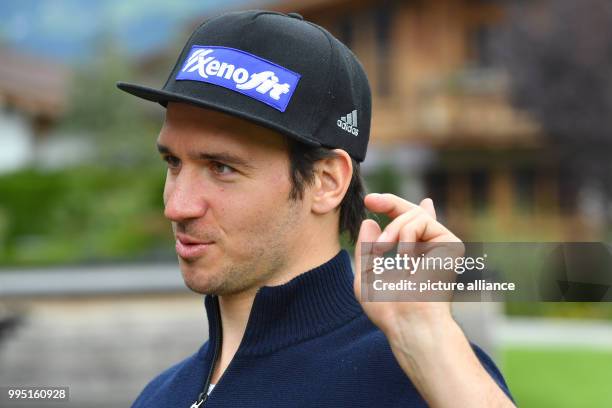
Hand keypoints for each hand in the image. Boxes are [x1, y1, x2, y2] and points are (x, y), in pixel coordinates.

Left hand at [353, 193, 462, 337]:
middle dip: (390, 202)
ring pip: (414, 214)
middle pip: (413, 212)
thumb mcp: (365, 275)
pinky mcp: (452, 244)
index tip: (370, 202)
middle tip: (370, 200)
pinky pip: (422, 221)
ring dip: (392, 228)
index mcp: (415, 256)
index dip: (394, 207)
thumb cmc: (388, 309)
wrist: (408, 321)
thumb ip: (366, 249)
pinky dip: (406, 235)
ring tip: (382, 249)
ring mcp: (442, 246)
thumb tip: (369, 222)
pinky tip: (405, 257)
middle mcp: (431, 249)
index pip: (411, 224)